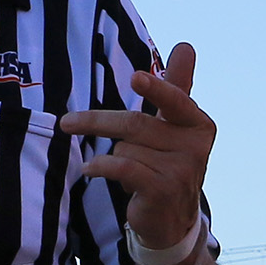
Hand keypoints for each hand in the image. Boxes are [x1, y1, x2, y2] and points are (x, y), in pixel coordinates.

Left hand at [58, 43, 214, 253]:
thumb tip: (187, 45)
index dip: (156, 89)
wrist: (171, 219)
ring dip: (113, 157)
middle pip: (134, 123)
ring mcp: (182, 171)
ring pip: (124, 148)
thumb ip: (177, 86)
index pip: (175, 100)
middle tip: (66, 123)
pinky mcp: (163, 190)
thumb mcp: (174, 125)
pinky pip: (120, 167)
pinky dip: (100, 166)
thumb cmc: (167, 162)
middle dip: (97, 122)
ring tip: (125, 170)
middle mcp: (195, 147)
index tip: (136, 78)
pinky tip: (92, 169)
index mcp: (198, 124)